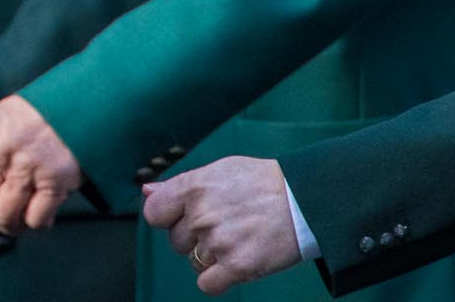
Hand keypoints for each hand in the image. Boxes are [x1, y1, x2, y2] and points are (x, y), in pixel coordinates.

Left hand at [0, 94, 81, 233]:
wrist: (78, 106)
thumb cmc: (29, 119)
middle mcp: (3, 149)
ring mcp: (30, 166)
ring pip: (4, 216)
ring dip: (7, 226)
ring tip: (13, 220)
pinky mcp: (57, 181)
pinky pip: (36, 219)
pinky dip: (34, 225)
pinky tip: (36, 217)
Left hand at [142, 157, 301, 295]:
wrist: (306, 199)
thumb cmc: (262, 182)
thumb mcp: (218, 171)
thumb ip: (180, 184)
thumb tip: (147, 191)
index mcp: (193, 187)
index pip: (153, 212)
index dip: (168, 217)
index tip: (185, 216)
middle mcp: (202, 215)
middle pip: (176, 241)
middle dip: (194, 237)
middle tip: (225, 225)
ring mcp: (219, 242)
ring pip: (193, 261)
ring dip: (210, 257)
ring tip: (237, 239)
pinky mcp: (239, 266)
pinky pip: (208, 284)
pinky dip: (218, 279)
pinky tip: (234, 264)